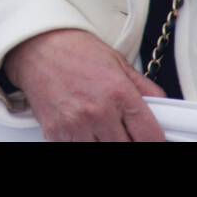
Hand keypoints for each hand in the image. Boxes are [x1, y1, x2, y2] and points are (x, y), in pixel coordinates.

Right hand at [4, 28, 167, 140]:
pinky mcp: (56, 132)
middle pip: (127, 147)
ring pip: (102, 151)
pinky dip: (81, 141)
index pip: (150, 135)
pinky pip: (75, 149)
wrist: (35, 45)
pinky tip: (81, 127)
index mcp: (118, 92)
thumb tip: (162, 105)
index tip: (152, 138)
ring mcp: (76, 124)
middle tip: (123, 129)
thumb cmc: (72, 49)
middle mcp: (98, 111)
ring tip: (100, 126)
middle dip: (128, 139)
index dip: (155, 140)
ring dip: (104, 141)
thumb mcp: (116, 61)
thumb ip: (143, 86)